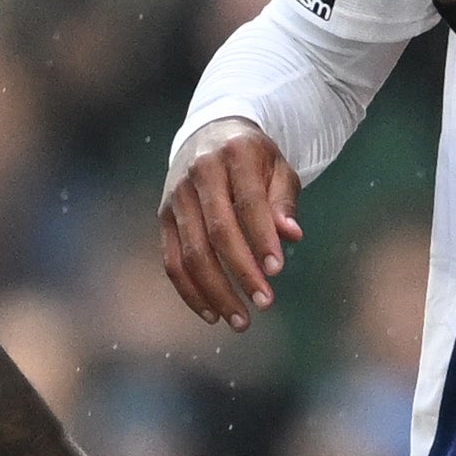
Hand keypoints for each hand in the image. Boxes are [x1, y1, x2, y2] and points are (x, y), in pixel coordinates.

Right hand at [161, 115, 301, 329]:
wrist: (209, 135)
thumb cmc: (253, 159)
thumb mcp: (278, 168)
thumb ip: (284, 201)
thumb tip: (291, 235)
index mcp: (234, 155)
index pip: (249, 203)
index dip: (262, 239)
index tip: (277, 270)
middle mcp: (199, 173)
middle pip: (217, 232)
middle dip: (241, 271)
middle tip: (265, 303)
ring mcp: (176, 197)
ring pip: (191, 253)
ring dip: (216, 292)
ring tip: (241, 321)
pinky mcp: (164, 218)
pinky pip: (172, 262)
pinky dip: (190, 292)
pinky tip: (212, 314)